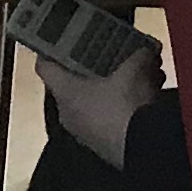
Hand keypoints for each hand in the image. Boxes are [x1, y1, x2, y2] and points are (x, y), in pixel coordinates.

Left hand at [37, 44, 162, 165]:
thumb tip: (147, 50)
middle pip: (71, 84)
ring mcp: (84, 133)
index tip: (60, 40)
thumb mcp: (135, 70)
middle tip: (106, 54)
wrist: (144, 150)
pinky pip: (106, 120)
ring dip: (109, 89)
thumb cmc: (127, 104)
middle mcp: (68, 114)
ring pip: (92, 102)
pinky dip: (119, 108)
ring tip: (132, 76)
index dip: (50, 50)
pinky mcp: (102, 147)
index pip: (45, 66)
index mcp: (65, 91)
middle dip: (91, 69)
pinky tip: (141, 100)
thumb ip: (139, 55)